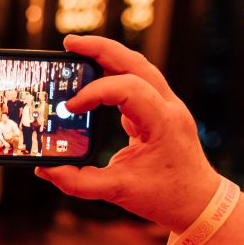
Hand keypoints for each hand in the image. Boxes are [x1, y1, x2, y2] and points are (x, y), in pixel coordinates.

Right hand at [34, 35, 220, 231]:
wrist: (198, 201)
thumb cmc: (164, 196)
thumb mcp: (118, 192)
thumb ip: (78, 182)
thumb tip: (45, 169)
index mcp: (162, 122)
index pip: (128, 89)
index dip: (95, 92)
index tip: (70, 108)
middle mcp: (168, 106)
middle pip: (136, 62)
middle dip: (101, 49)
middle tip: (69, 43)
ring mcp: (166, 104)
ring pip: (138, 65)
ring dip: (107, 54)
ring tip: (75, 49)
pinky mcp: (157, 109)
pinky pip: (136, 80)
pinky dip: (113, 71)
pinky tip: (90, 71)